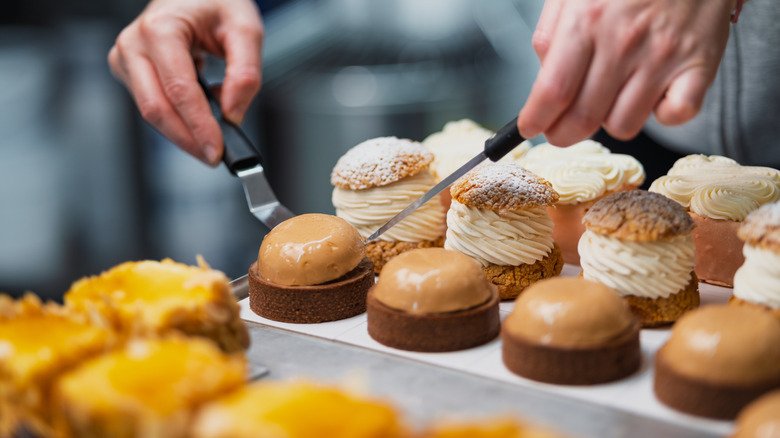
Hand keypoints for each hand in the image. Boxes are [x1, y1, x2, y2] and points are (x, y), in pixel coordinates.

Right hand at [108, 0, 263, 165]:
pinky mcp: (128, 72)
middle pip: (156, 108)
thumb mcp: (245, 28)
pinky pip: (152, 107)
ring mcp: (126, 58)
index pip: (178, 90)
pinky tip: (199, 115)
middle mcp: (134, 43)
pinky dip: (178, 119)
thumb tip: (233, 113)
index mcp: (160, 29)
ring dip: (183, 132)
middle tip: (214, 156)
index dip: (198, 126)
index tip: (217, 151)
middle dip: (187, 139)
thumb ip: (245, 72)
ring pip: (151, 113)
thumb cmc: (215, 3)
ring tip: (213, 134)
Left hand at [517, 0, 735, 145]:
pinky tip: (655, 96)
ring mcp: (664, 56)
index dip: (535, 119)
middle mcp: (624, 41)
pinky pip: (677, 116)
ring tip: (613, 96)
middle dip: (562, 134)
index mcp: (588, 19)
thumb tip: (542, 77)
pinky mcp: (701, 64)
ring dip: (610, 120)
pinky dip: (664, 115)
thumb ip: (550, 32)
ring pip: (623, 124)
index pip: (552, 91)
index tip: (529, 127)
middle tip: (558, 130)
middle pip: (583, 118)